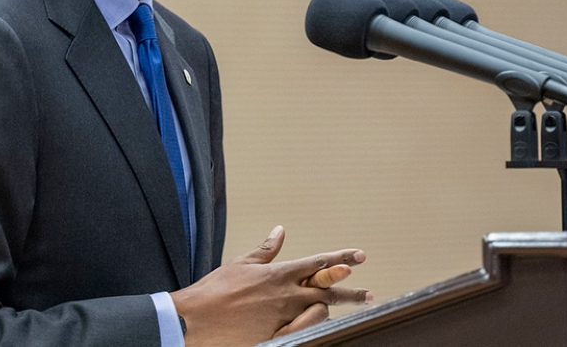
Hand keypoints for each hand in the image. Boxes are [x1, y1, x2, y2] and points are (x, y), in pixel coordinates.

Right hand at [171, 226, 370, 346]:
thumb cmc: (215, 290)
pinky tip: (318, 323)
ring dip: (329, 309)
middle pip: (327, 291)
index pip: (319, 263)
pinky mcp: (277, 335)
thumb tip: (280, 231)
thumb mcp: (242, 263)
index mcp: (280, 274)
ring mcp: (283, 318)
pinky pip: (304, 330)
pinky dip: (312, 325)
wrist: (198, 319)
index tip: (359, 257)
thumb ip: (266, 249)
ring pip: (319, 312)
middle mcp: (286, 295)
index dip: (342, 259)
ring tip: (341, 309)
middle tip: (368, 293)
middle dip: (350, 292)